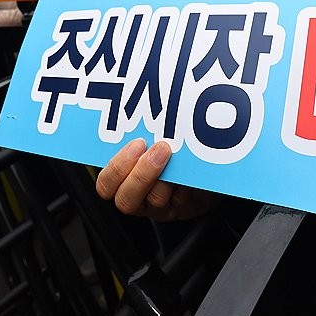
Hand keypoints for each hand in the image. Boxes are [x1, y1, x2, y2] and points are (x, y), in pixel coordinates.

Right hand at [95, 138, 215, 220]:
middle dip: (141, 174)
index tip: (136, 143)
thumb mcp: (151, 140)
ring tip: (177, 153)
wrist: (209, 168)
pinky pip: (183, 200)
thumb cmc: (174, 148)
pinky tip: (191, 166)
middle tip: (159, 148)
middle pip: (126, 200)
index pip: (106, 185)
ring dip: (165, 175)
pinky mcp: (187, 209)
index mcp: (123, 182)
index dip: (116, 168)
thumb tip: (138, 106)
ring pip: (156, 200)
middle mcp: (140, 200)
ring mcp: (163, 208)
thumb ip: (142, 133)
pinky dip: (185, 181)